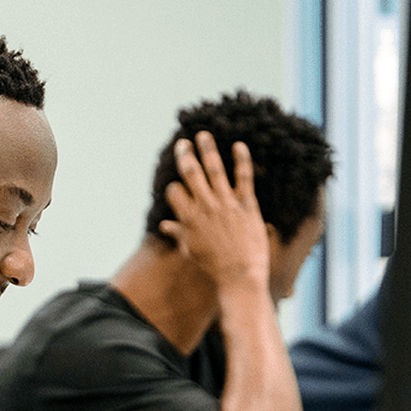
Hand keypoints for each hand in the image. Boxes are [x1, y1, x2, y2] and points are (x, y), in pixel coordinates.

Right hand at [159, 131, 269, 291]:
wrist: (240, 275)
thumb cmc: (214, 266)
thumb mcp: (191, 251)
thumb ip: (179, 234)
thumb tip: (164, 227)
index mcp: (189, 219)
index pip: (175, 192)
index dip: (174, 188)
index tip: (178, 187)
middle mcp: (205, 207)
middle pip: (191, 174)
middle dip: (185, 156)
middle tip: (183, 142)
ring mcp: (226, 204)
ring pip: (214, 170)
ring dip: (207, 150)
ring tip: (204, 135)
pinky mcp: (246, 204)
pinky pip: (243, 177)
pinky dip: (241, 159)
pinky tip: (239, 145)